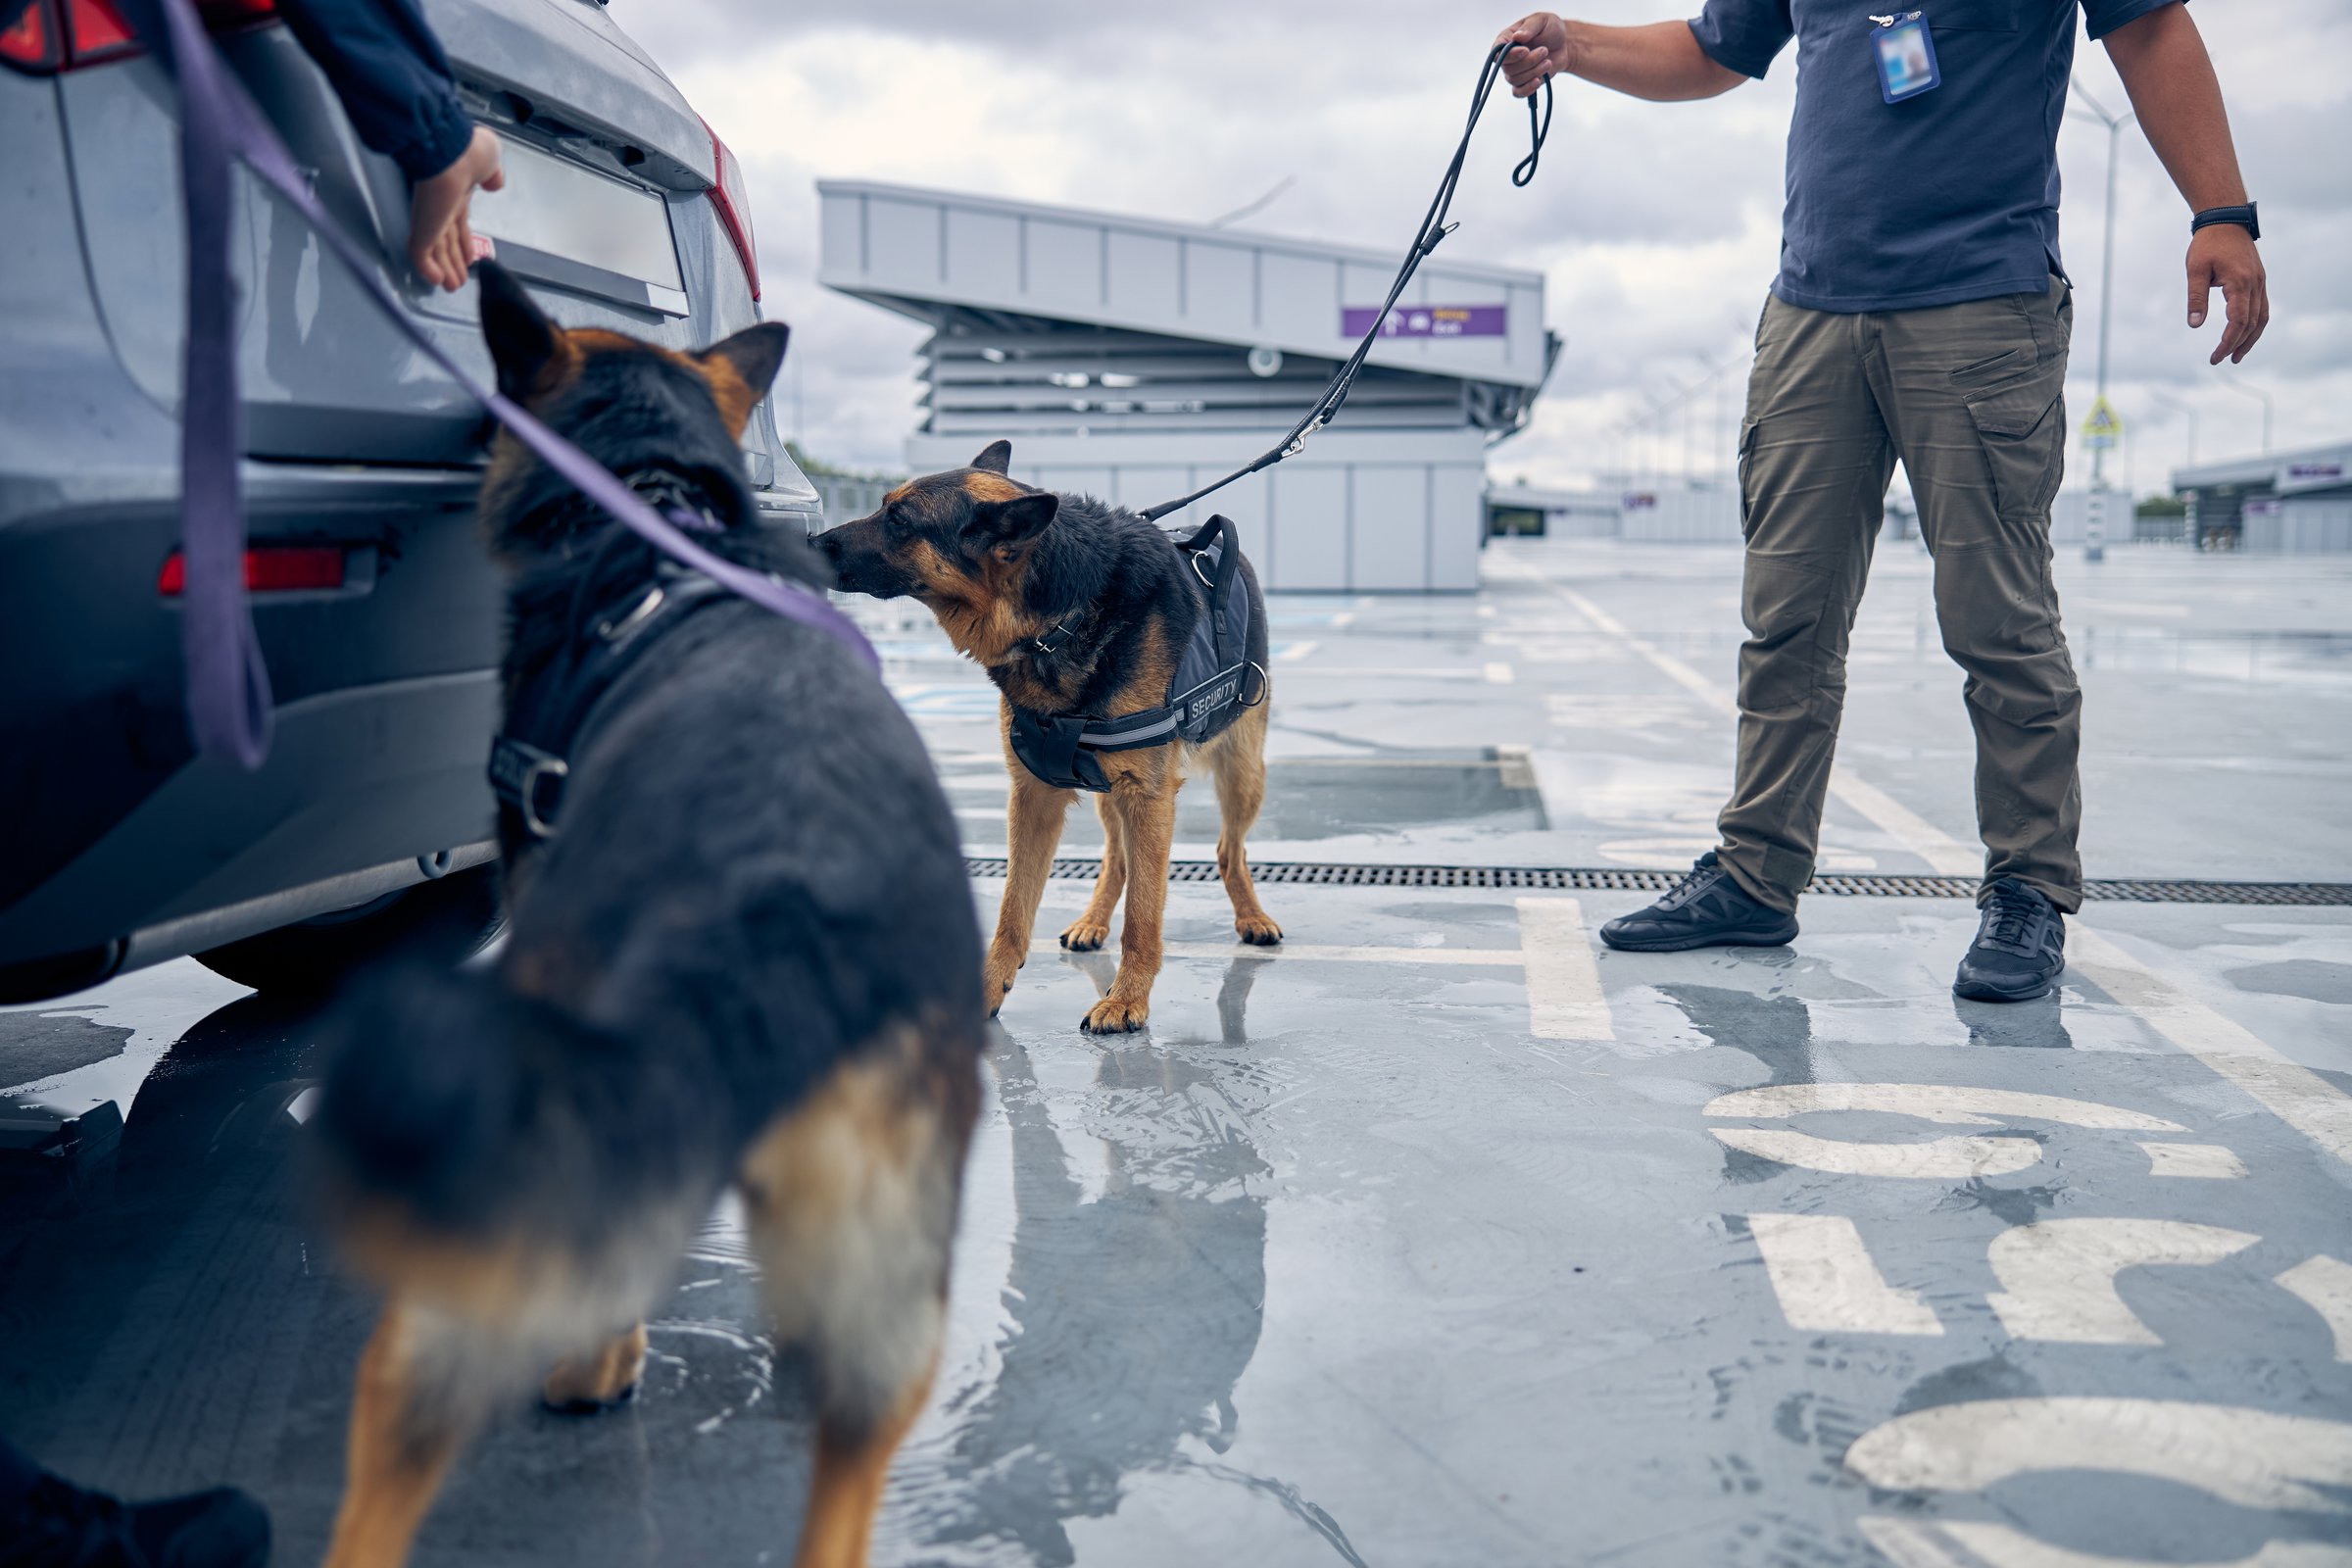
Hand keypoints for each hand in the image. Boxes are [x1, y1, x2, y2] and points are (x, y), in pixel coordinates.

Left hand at [409, 126, 505, 291]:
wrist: (453, 150)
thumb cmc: (468, 149)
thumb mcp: (491, 159)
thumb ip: (494, 174)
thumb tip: (496, 183)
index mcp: (457, 193)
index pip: (458, 223)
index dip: (464, 242)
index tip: (469, 256)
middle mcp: (442, 207)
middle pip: (446, 241)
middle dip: (453, 262)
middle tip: (457, 279)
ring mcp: (430, 218)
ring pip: (435, 251)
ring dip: (444, 271)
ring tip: (451, 287)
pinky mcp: (422, 227)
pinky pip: (422, 254)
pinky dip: (428, 269)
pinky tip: (437, 280)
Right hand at [1495, 12, 1569, 96]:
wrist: (1563, 43)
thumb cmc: (1549, 28)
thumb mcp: (1541, 21)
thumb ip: (1529, 27)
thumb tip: (1517, 37)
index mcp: (1506, 39)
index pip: (1497, 52)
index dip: (1510, 54)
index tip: (1526, 50)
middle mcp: (1507, 57)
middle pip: (1508, 68)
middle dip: (1529, 62)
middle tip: (1544, 51)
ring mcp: (1514, 71)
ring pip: (1516, 80)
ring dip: (1534, 72)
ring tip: (1548, 62)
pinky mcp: (1524, 82)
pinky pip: (1518, 92)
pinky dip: (1527, 89)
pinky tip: (1538, 81)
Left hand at [2186, 221, 2266, 364]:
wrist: (2226, 219)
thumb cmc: (2207, 244)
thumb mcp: (2195, 270)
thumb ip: (2196, 298)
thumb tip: (2194, 325)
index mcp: (2239, 283)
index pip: (2238, 322)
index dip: (2227, 343)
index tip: (2214, 357)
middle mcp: (2255, 284)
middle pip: (2251, 324)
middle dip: (2237, 345)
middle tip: (2220, 360)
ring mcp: (2260, 282)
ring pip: (2261, 318)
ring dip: (2250, 339)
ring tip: (2236, 356)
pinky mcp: (2259, 280)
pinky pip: (2262, 308)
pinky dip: (2255, 324)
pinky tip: (2244, 334)